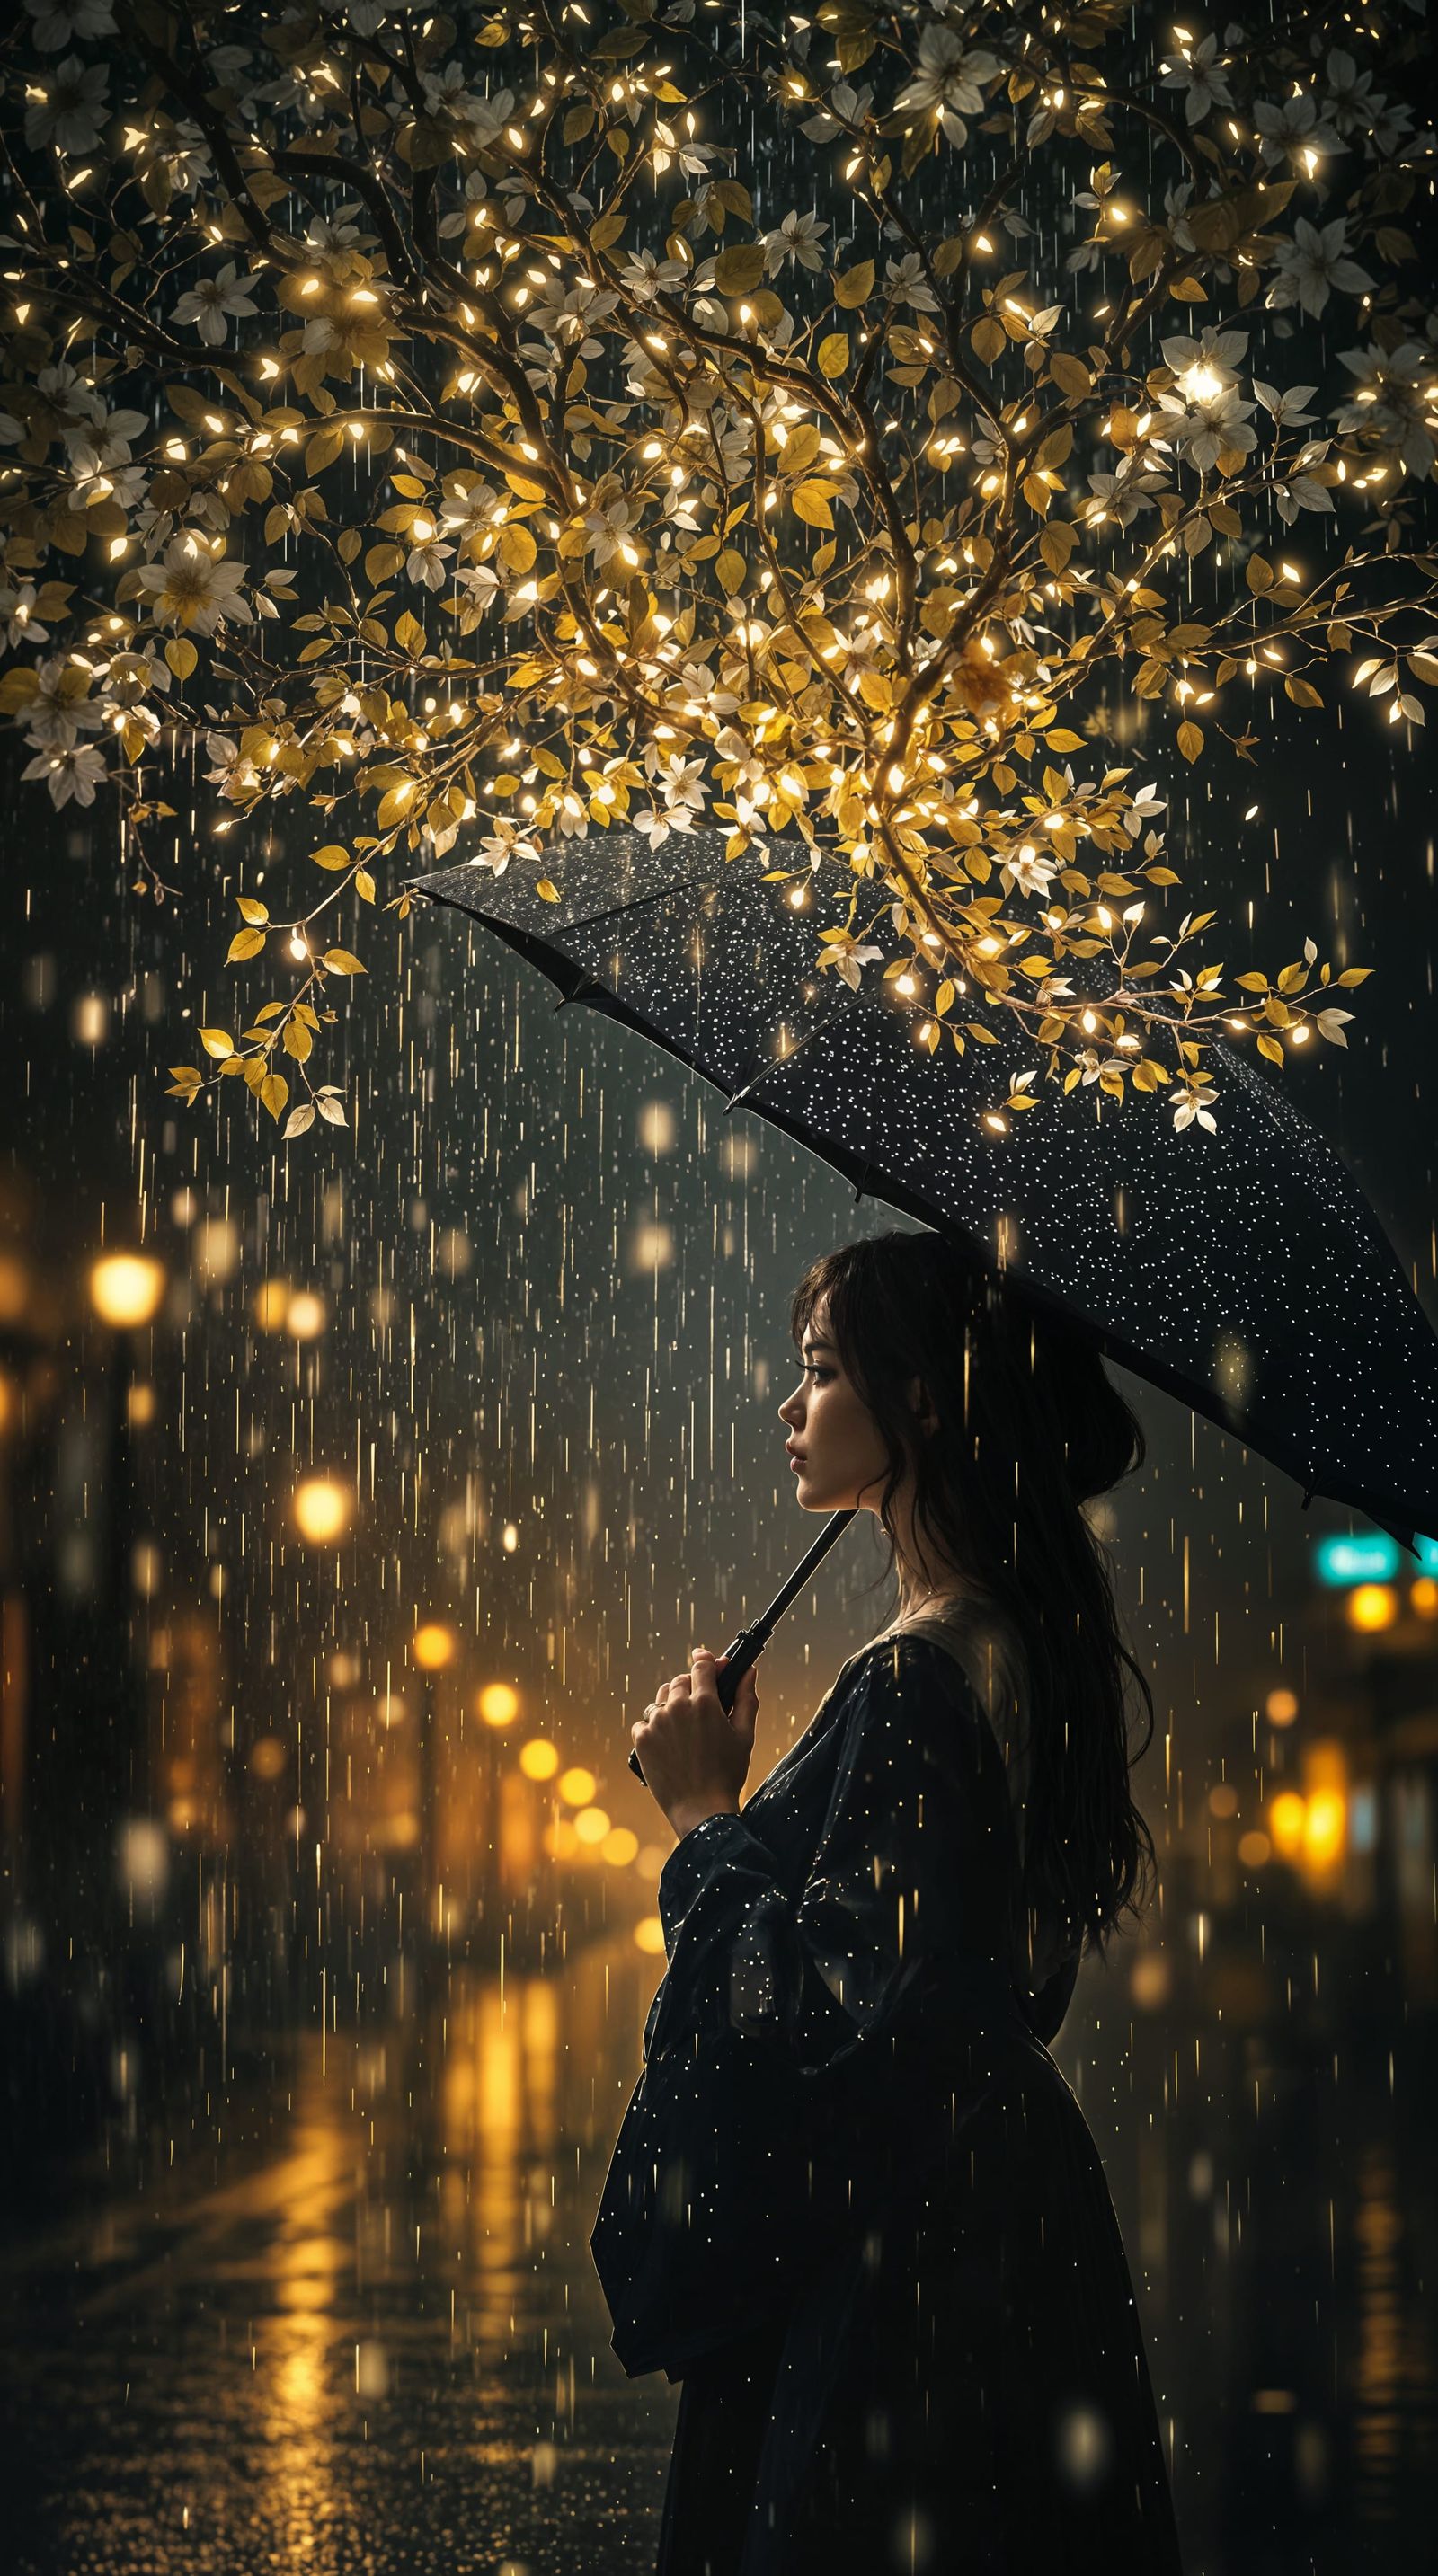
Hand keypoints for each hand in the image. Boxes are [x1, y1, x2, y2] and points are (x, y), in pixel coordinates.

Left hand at [630, 1647, 759, 1839]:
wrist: (700, 1809)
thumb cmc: (727, 1773)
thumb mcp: (745, 1735)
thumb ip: (746, 1698)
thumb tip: (750, 1671)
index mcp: (705, 1702)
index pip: (701, 1666)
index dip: (705, 1660)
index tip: (705, 1659)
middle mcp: (677, 1707)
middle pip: (680, 1680)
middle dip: (691, 1687)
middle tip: (701, 1706)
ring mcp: (656, 1722)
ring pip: (661, 1699)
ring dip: (671, 1705)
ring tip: (684, 1728)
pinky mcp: (641, 1738)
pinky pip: (645, 1721)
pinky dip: (655, 1727)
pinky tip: (669, 1743)